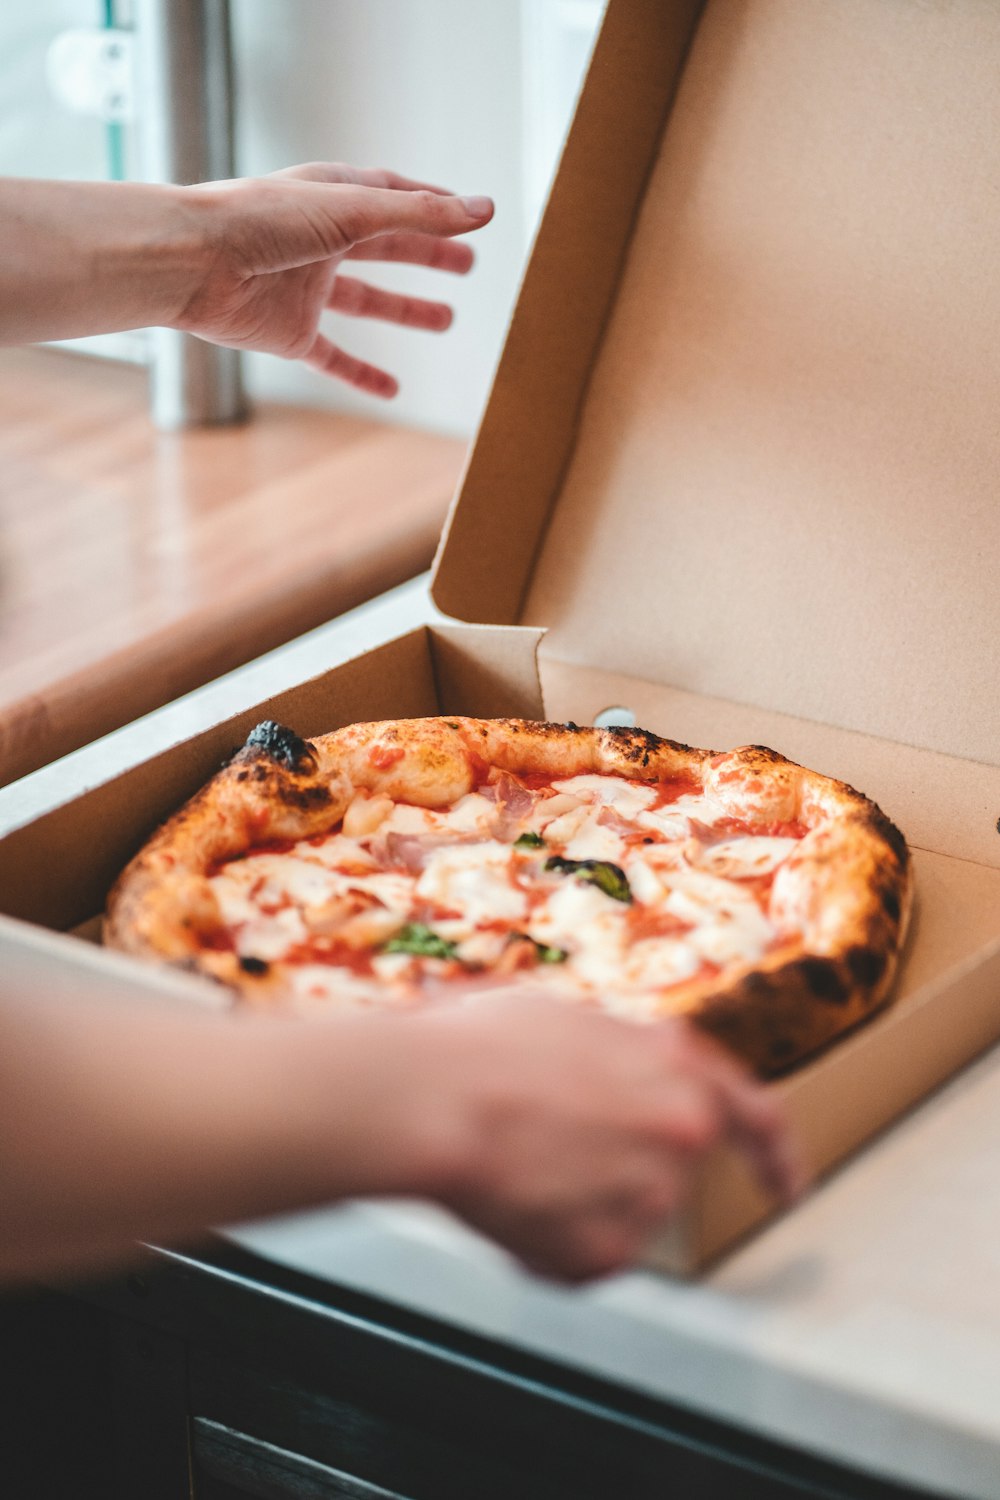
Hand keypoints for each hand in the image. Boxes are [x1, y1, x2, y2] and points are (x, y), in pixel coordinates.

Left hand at [175, 163, 493, 395]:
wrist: (192, 263)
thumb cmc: (260, 221)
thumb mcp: (352, 210)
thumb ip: (418, 215)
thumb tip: (484, 211)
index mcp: (332, 198)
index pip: (391, 196)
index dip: (430, 204)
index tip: (468, 213)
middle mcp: (320, 241)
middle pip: (386, 247)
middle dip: (427, 254)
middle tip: (467, 265)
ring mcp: (305, 289)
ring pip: (366, 302)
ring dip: (406, 310)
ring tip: (446, 320)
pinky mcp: (290, 333)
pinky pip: (333, 357)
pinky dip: (362, 374)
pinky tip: (392, 390)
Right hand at [406, 994, 803, 1282]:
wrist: (434, 1100)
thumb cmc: (478, 1045)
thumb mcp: (566, 1016)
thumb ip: (617, 1054)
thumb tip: (605, 1074)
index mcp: (677, 1061)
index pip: (755, 1116)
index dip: (774, 1155)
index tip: (787, 1185)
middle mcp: (682, 1128)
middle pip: (667, 1167)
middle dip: (619, 1167)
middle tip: (552, 1152)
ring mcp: (649, 1197)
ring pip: (621, 1213)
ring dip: (578, 1200)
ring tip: (515, 1162)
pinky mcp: (607, 1253)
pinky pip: (584, 1255)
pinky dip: (548, 1241)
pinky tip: (508, 1200)